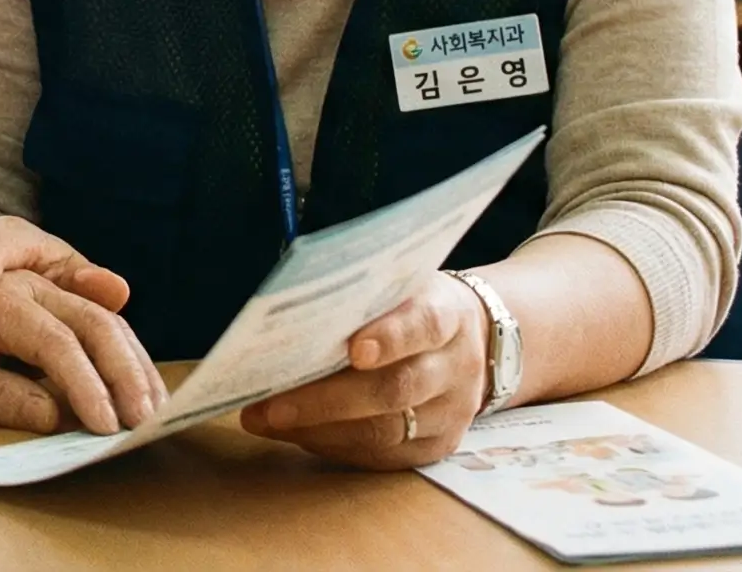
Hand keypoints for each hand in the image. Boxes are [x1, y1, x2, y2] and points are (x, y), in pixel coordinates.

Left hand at [239, 272, 490, 468]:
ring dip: (318, 429)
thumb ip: (363, 294)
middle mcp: (456, 368)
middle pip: (395, 389)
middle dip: (327, 400)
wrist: (476, 341)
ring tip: (264, 419)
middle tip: (271, 404)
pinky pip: (381, 456)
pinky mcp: (436, 446)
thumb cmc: (413, 305)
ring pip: (385, 431)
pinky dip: (332, 445)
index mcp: (450, 316)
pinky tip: (294, 433)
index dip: (390, 337)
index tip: (353, 349)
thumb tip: (290, 307)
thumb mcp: (401, 284)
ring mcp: (450, 413)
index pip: (424, 325)